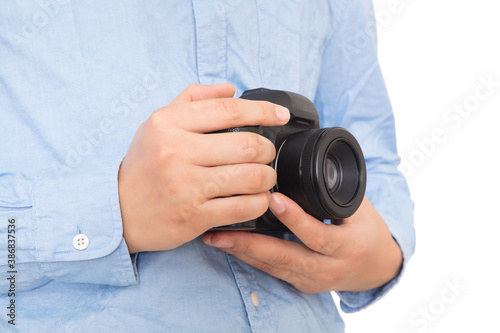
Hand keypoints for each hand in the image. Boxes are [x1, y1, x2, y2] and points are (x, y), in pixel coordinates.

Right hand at [118, 83, 289, 252]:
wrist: (118, 211)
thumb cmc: (144, 165)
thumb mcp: (158, 123)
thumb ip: (193, 99)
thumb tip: (230, 88)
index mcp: (168, 123)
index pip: (229, 109)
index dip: (263, 110)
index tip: (280, 116)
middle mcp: (176, 152)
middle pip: (248, 145)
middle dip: (267, 150)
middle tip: (265, 155)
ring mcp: (185, 186)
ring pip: (251, 177)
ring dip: (267, 178)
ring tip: (263, 178)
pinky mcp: (194, 216)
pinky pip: (244, 208)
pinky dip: (259, 202)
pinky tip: (255, 199)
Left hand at [203, 193, 402, 292]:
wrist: (377, 267)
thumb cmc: (367, 232)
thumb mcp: (360, 208)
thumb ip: (334, 193)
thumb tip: (313, 164)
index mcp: (348, 247)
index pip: (318, 236)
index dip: (295, 219)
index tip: (272, 199)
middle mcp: (329, 268)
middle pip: (286, 257)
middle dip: (251, 244)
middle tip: (221, 230)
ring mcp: (313, 280)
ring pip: (273, 266)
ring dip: (242, 252)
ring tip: (216, 237)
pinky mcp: (301, 284)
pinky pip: (272, 271)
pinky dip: (249, 258)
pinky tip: (230, 246)